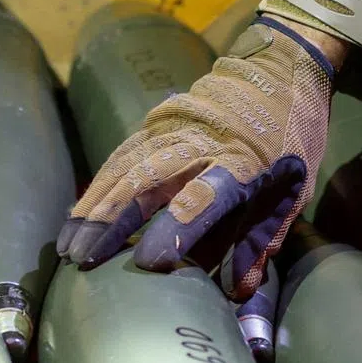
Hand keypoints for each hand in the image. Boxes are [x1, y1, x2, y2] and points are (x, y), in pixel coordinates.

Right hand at [58, 15, 346, 300]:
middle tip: (84, 260)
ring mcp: (173, 129)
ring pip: (123, 170)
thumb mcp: (292, 192)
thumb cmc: (288, 140)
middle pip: (147, 183)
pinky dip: (96, 188)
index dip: (174, 230)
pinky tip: (76, 216)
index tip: (147, 263)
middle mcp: (202, 144)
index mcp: (243, 164)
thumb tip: (236, 294)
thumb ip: (259, 243)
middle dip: (111, 224)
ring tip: (69, 247)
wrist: (279, 68)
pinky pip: (118, 158)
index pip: (203, 199)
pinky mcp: (154, 123)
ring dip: (93, 210)